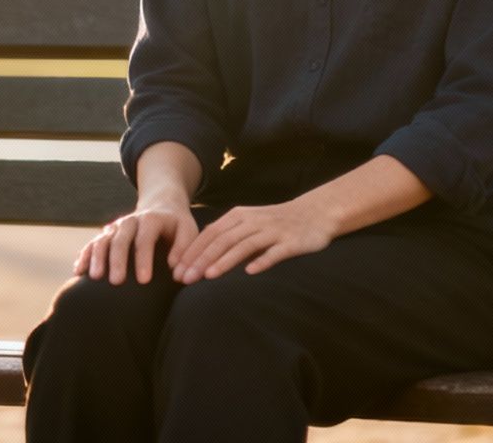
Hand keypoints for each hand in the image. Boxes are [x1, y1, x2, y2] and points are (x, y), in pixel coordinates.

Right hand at [74, 194, 197, 284]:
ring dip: (97, 257)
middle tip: (116, 282)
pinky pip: (92, 243)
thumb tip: (175, 269)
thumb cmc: (177, 226)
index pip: (145, 238)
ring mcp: (116, 227)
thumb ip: (184, 248)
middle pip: (120, 238)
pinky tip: (78, 271)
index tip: (143, 281)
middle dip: (117, 260)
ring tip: (94, 278)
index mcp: (152, 219)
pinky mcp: (107, 234)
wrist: (161, 208)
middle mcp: (131, 221)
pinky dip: (85, 255)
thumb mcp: (188, 230)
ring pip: (103, 239)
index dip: (143, 259)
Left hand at [170, 197, 335, 283]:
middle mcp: (253, 221)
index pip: (210, 234)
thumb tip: (199, 258)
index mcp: (239, 216)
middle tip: (185, 279)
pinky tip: (250, 273)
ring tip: (208, 276)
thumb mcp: (249, 224)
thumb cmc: (276, 223)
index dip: (192, 252)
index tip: (176, 271)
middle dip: (201, 259)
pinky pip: (275, 252)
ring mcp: (272, 231)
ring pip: (244, 245)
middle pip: (222, 240)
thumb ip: (228, 237)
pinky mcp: (291, 242)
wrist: (315, 213)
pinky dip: (262, 261)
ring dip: (225, 260)